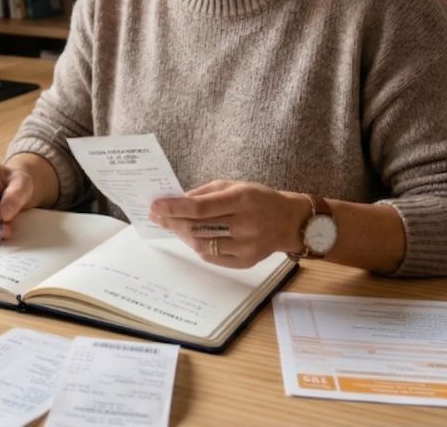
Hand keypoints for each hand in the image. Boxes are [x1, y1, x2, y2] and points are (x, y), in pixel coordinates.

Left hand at [149, 180, 310, 267]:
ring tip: (174, 226)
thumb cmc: (258, 199)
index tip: (156, 206)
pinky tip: (194, 238)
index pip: (199, 207)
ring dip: (182, 236)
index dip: (173, 208)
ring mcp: (246, 246)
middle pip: (197, 228)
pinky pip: (212, 257)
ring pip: (202, 245)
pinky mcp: (246, 261)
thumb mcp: (234, 186)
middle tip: (158, 217)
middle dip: (173, 222)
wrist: (290, 221)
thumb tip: (176, 202)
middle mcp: (245, 224)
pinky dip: (198, 247)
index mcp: (241, 200)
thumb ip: (205, 193)